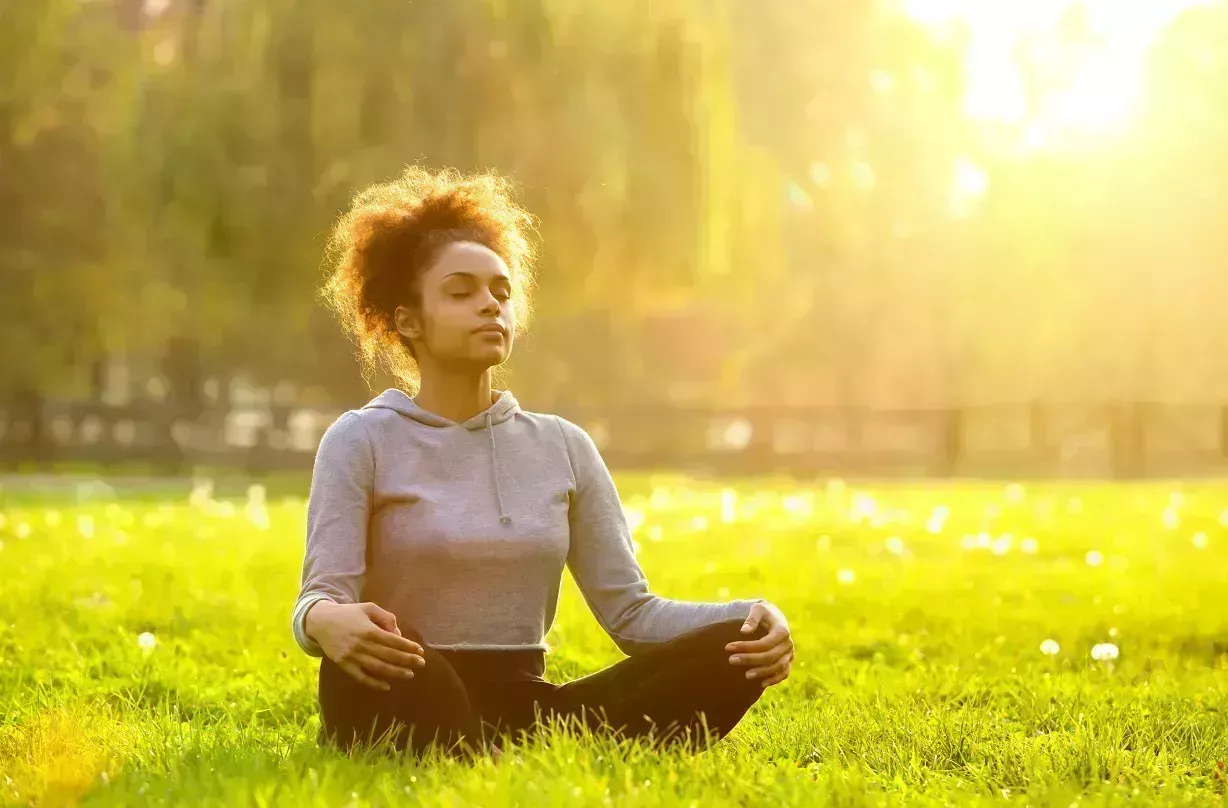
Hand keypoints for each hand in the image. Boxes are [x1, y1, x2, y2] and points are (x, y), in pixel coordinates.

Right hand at [306, 600, 426, 690]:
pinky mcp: (344, 665)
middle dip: (407, 660)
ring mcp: (352, 656)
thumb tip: (397, 634)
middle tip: (421, 664)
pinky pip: (361, 677)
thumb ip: (386, 618)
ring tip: (410, 675)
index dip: (408, 647)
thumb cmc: (349, 613)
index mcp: (368, 630)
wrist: (321, 622)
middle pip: (388, 655)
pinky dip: (374, 683)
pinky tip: (386, 686)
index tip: (420, 651)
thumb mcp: (368, 608)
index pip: (393, 641)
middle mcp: (361, 645)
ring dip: (395, 673)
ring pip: (377, 668)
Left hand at [725, 601, 793, 688]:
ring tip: (746, 675)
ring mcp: (789, 654)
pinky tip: (761, 684)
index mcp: (782, 631)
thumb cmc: (763, 613)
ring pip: (777, 667)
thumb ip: (752, 619)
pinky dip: (774, 680)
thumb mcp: (758, 609)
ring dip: (762, 672)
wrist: (774, 618)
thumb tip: (744, 631)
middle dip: (750, 660)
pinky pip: (784, 674)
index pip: (764, 643)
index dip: (747, 647)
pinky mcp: (788, 661)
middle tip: (731, 660)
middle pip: (770, 656)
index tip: (728, 647)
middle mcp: (788, 644)